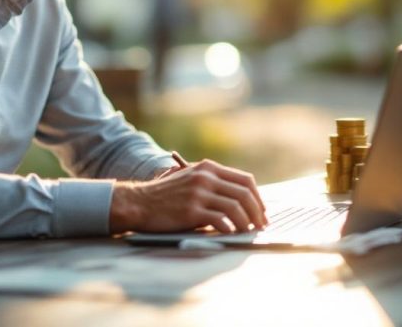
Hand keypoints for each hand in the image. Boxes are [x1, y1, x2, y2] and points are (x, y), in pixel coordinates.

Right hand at [110, 159, 267, 233]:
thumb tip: (241, 201)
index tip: (262, 211)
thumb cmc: (167, 195)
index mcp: (208, 168)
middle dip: (258, 212)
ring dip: (247, 222)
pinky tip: (232, 234)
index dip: (258, 197)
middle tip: (261, 225)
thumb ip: (213, 184)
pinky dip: (231, 228)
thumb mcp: (191, 180)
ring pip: (236, 207)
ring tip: (248, 232)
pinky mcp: (191, 210)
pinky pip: (220, 220)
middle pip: (244, 193)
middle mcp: (205, 177)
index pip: (245, 180)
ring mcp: (198, 193)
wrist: (139, 202)